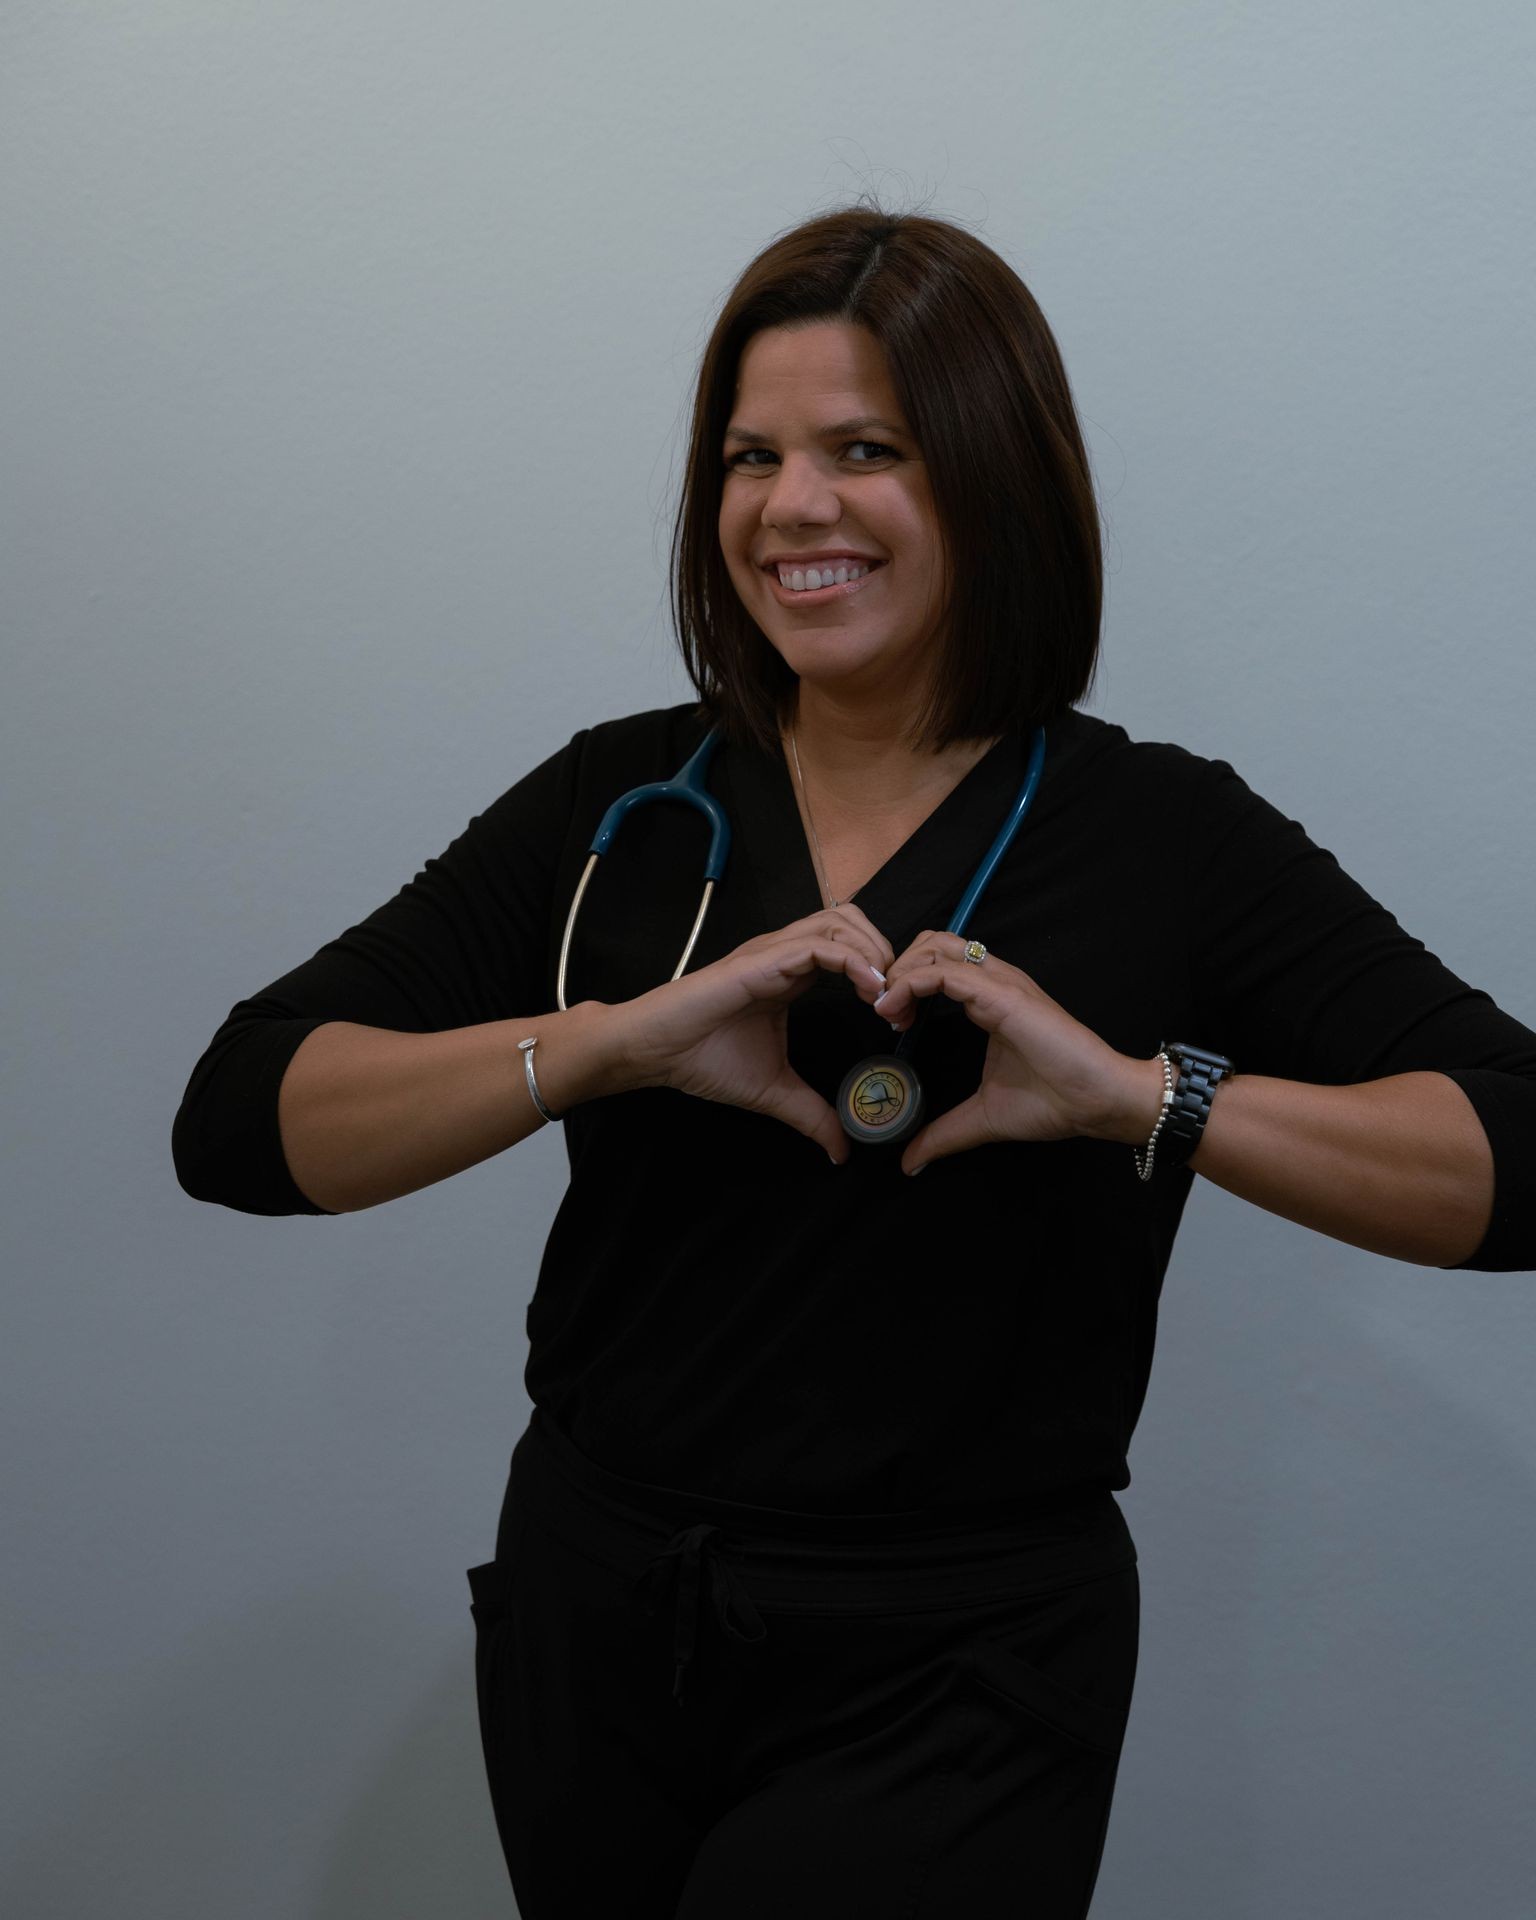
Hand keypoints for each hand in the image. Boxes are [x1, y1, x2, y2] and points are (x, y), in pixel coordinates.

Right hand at [609, 905, 894, 1164]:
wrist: (654, 1053)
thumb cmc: (703, 1060)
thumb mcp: (774, 1092)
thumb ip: (812, 1115)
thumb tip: (841, 1152)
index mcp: (792, 973)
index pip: (852, 948)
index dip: (884, 973)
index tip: (900, 1016)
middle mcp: (785, 952)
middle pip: (853, 921)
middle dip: (886, 953)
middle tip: (899, 1001)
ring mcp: (772, 951)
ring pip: (840, 922)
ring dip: (874, 953)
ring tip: (887, 996)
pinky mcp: (760, 960)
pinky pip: (818, 945)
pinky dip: (853, 961)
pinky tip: (870, 990)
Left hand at [873, 930, 1160, 1173]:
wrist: (1098, 1102)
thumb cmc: (1053, 1102)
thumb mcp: (982, 1117)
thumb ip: (944, 1133)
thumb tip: (910, 1161)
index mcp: (989, 998)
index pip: (937, 963)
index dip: (903, 982)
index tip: (888, 1020)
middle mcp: (993, 981)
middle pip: (932, 942)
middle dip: (897, 967)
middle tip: (882, 1010)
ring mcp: (999, 983)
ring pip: (936, 946)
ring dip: (900, 972)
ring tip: (886, 1009)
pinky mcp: (1003, 995)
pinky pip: (946, 972)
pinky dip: (911, 983)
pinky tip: (895, 1011)